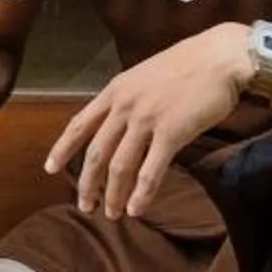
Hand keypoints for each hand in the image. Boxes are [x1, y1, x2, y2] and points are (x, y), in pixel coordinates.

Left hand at [46, 23, 254, 222]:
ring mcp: (146, 119)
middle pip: (96, 153)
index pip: (80, 124)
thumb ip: (130, 99)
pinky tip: (137, 210)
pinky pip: (151, 171)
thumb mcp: (145, 76)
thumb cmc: (190, 66)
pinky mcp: (171, 133)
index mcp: (115, 91)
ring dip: (113, 195)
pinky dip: (141, 194)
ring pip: (120, 166)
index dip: (63, 148)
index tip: (50, 169)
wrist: (221, 57)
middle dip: (88, 184)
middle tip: (86, 206)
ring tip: (112, 214)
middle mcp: (125, 106)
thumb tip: (121, 124)